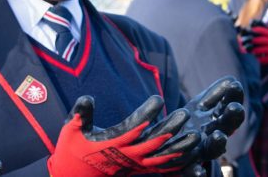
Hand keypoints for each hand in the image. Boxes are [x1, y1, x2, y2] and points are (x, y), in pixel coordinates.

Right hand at [48, 95, 189, 175]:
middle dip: (170, 129)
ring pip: (163, 158)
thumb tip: (86, 98)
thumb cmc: (73, 150)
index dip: (146, 114)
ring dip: (180, 147)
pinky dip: (178, 163)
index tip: (157, 99)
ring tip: (197, 136)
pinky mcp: (140, 169)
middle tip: (185, 114)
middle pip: (154, 143)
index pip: (133, 128)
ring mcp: (136, 164)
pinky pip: (163, 168)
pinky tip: (193, 157)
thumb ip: (80, 114)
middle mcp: (127, 155)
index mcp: (112, 143)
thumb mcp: (70, 130)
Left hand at [143, 77, 245, 175]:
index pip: (229, 105)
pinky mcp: (188, 166)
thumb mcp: (199, 107)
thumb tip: (231, 79)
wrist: (168, 149)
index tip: (234, 85)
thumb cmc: (190, 124)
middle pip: (227, 125)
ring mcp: (202, 151)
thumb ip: (214, 95)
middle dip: (232, 117)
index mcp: (217, 119)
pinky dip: (197, 173)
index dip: (233, 96)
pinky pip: (193, 170)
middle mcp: (214, 135)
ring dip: (218, 143)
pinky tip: (198, 175)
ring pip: (213, 148)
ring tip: (219, 136)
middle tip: (235, 107)